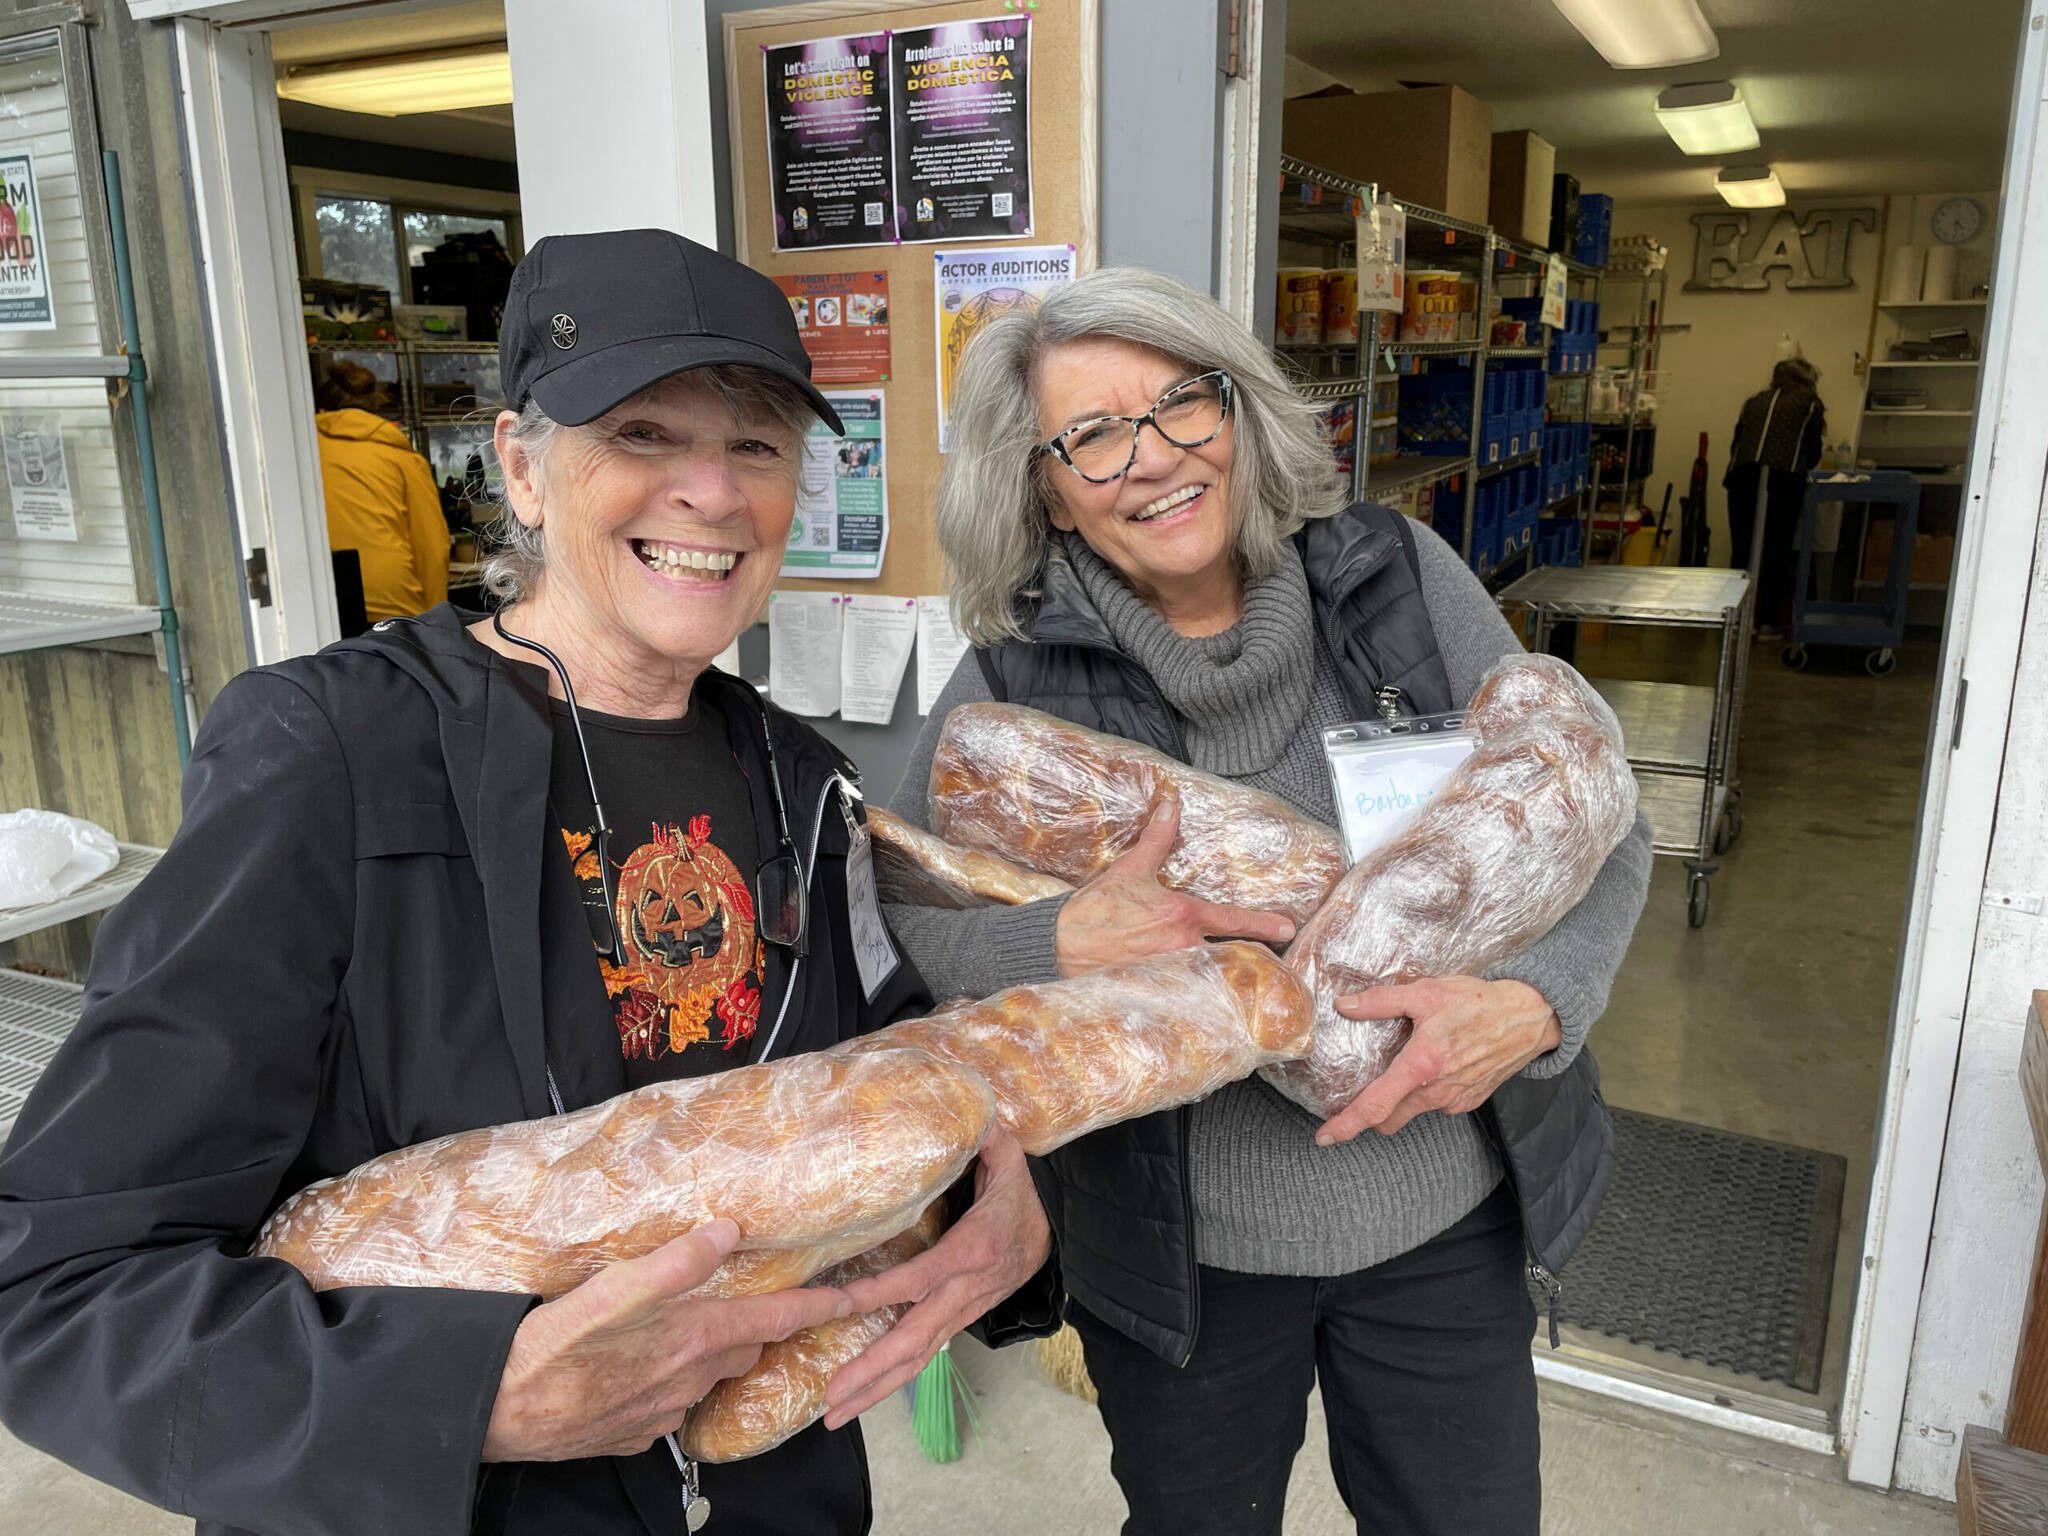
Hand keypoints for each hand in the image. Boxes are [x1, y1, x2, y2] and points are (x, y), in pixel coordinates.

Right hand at [481, 1219, 851, 1461]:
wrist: (499, 1410)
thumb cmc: (554, 1345)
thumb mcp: (617, 1287)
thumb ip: (678, 1259)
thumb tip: (728, 1230)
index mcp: (694, 1338)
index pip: (778, 1316)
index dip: (821, 1304)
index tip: (856, 1296)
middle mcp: (689, 1380)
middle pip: (747, 1346)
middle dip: (762, 1323)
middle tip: (759, 1296)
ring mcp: (662, 1413)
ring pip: (709, 1376)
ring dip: (713, 1352)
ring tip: (693, 1324)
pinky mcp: (633, 1433)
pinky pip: (671, 1404)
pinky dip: (671, 1382)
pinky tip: (644, 1364)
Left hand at [819, 1128, 1050, 1427]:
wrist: (1055, 1235)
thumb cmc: (1020, 1195)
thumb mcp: (1007, 1159)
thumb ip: (983, 1137)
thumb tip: (964, 1106)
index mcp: (972, 1250)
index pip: (921, 1275)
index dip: (884, 1290)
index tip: (843, 1304)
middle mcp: (966, 1291)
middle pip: (915, 1337)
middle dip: (871, 1368)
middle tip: (832, 1396)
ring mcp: (962, 1312)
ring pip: (918, 1357)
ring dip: (876, 1388)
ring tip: (835, 1414)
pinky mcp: (957, 1321)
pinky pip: (923, 1355)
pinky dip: (892, 1380)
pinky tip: (861, 1397)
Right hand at [1054, 798, 1295, 975]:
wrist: (1060, 945)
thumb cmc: (1095, 910)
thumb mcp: (1130, 869)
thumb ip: (1157, 839)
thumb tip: (1171, 805)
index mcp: (1182, 915)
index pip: (1234, 920)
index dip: (1265, 924)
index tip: (1286, 929)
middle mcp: (1183, 947)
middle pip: (1232, 957)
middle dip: (1250, 960)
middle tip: (1267, 965)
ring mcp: (1172, 974)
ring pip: (1213, 978)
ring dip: (1226, 979)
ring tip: (1238, 985)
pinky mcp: (1157, 993)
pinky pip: (1189, 997)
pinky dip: (1200, 997)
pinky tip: (1205, 1004)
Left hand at [1315, 977, 1561, 1145]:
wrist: (1529, 1018)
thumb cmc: (1479, 1002)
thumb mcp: (1427, 993)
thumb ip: (1382, 1001)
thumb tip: (1345, 1006)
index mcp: (1422, 1066)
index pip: (1376, 1106)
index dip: (1347, 1125)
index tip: (1325, 1137)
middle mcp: (1437, 1091)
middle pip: (1389, 1120)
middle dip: (1368, 1116)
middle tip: (1353, 1100)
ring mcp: (1455, 1100)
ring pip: (1412, 1113)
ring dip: (1397, 1103)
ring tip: (1393, 1075)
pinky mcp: (1468, 1101)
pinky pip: (1434, 1106)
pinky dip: (1422, 1096)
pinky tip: (1427, 1070)